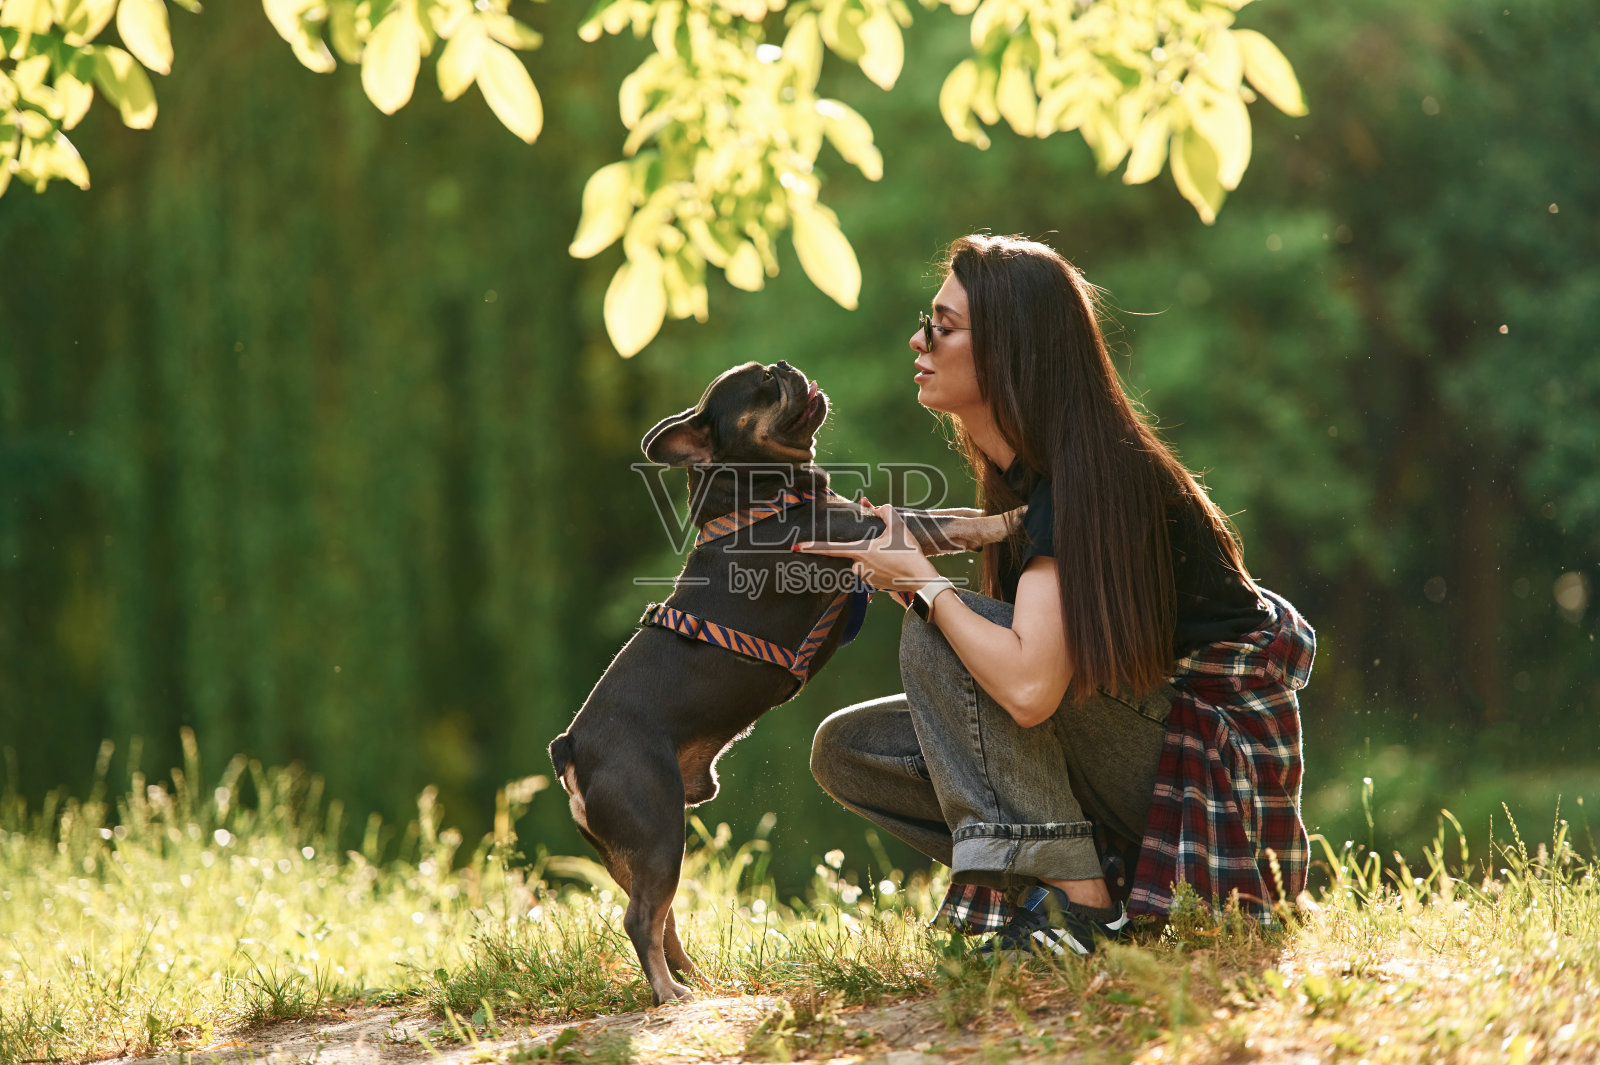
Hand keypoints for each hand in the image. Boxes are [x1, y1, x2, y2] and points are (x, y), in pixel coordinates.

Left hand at [792, 502, 941, 592]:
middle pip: (855, 552)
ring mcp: (865, 579)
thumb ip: (883, 511)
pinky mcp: (873, 587)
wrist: (921, 580)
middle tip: (890, 549)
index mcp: (860, 551)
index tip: (797, 547)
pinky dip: (880, 567)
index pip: (830, 548)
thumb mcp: (898, 526)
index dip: (812, 547)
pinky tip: (895, 566)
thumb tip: (872, 505)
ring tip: (895, 556)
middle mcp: (858, 567)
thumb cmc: (909, 553)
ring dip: (875, 557)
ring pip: (864, 562)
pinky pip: (871, 572)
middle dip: (868, 547)